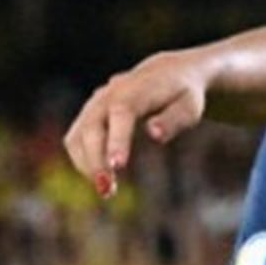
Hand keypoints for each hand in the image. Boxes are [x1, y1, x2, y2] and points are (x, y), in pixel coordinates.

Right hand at [63, 49, 212, 196]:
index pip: (121, 112)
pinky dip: (83, 161)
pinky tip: (102, 178)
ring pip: (78, 136)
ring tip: (107, 191)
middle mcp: (109, 95)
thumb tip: (154, 134)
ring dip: (87, 165)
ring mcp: (94, 104)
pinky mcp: (87, 116)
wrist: (165, 73)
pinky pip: (75, 140)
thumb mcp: (190, 106)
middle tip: (107, 191)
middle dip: (95, 160)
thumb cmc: (182, 94)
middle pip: (92, 126)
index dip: (117, 139)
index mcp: (136, 90)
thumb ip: (173, 120)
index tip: (117, 166)